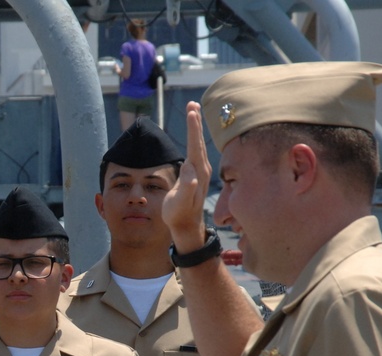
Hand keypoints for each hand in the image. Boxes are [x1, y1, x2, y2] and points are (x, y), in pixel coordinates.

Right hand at [162, 101, 211, 251]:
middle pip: (198, 141)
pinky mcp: (197, 175)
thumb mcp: (180, 203)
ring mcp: (200, 172)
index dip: (193, 128)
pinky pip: (196, 151)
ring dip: (195, 128)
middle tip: (193, 103)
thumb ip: (186, 188)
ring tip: (193, 112)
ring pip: (198, 145)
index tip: (192, 111)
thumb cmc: (179, 215)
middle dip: (195, 122)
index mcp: (197, 172)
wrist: (186, 226)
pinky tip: (193, 137)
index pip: (194, 145)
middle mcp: (202, 169)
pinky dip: (194, 139)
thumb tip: (190, 172)